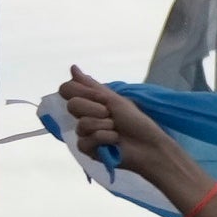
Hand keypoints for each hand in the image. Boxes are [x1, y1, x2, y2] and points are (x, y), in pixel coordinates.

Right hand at [52, 70, 201, 201]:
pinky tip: (115, 142)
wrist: (149, 145)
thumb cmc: (136, 121)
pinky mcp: (88, 150)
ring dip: (104, 125)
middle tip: (111, 115)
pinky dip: (104, 138)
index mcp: (90, 102)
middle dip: (95, 109)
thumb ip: (91, 85)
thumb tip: (72, 67)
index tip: (101, 97)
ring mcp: (85, 134)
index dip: (82, 91)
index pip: (67, 90)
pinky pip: (85, 141)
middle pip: (72, 105)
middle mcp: (84, 116)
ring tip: (116, 130)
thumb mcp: (115, 99)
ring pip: (81, 125)